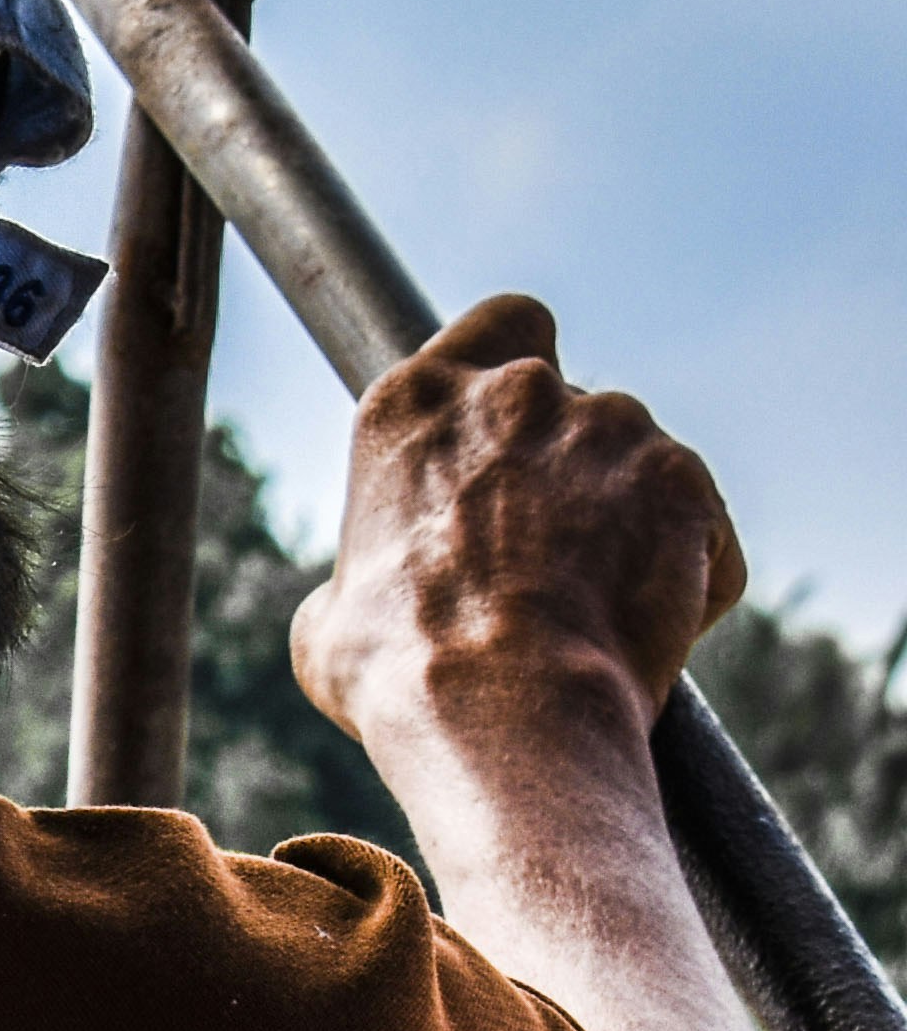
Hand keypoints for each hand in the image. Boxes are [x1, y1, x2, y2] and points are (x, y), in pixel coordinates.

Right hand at [293, 295, 746, 754]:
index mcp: (414, 404)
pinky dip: (685, 571)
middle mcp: (516, 392)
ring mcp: (612, 428)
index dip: (515, 364)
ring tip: (595, 607)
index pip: (499, 322)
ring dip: (626, 518)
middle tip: (549, 547)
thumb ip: (373, 565)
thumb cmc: (401, 670)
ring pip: (637, 462)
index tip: (512, 423)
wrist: (502, 707)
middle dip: (570, 462)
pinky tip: (641, 630)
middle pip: (574, 397)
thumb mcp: (332, 613)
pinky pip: (699, 526)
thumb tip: (375, 595)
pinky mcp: (686, 482)